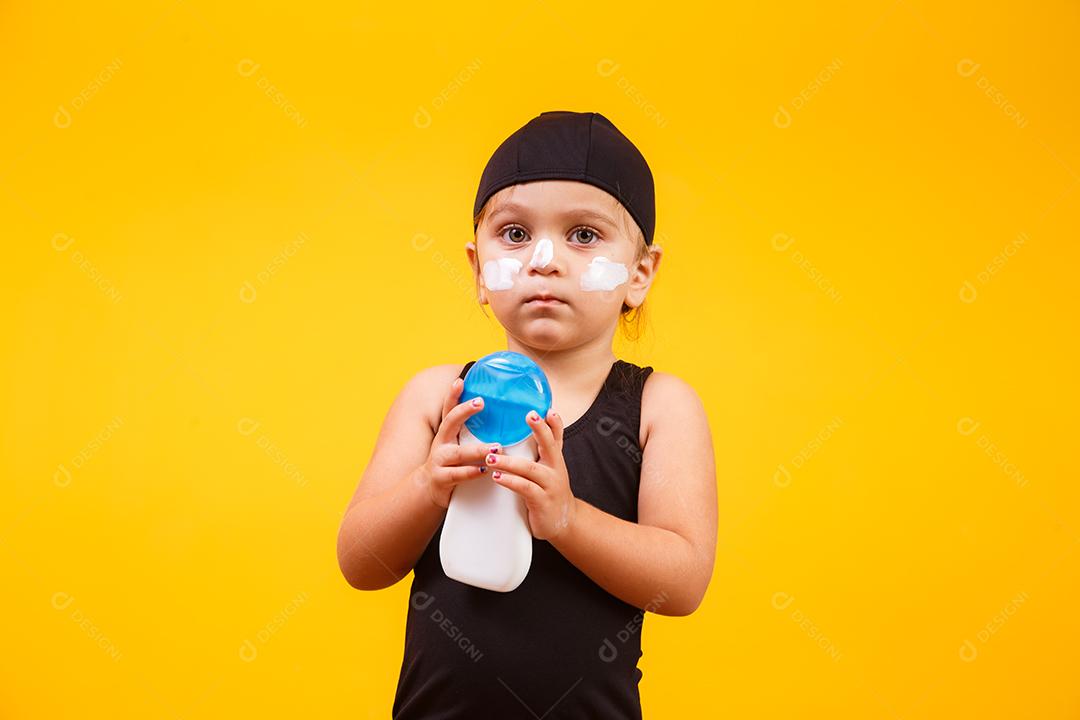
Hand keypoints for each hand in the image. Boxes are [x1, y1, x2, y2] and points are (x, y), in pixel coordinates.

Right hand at [418, 377, 501, 508]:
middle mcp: (441, 443)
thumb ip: (468, 431)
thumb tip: (490, 411)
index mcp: (446, 432)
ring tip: (497, 447)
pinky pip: (458, 475)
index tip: (460, 381)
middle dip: (464, 411)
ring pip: (459, 453)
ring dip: (478, 449)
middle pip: (450, 422)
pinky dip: (471, 472)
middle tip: (481, 401)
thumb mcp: (454, 443)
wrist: (427, 488)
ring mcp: (440, 460)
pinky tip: (483, 470)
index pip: (449, 409)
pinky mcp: (442, 478)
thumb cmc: (448, 462)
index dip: (452, 395)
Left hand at [486, 408, 576, 540]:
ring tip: (491, 457)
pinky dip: (510, 481)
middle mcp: (556, 469)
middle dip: (540, 430)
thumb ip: (541, 452)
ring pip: (530, 469)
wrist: (563, 522)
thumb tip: (529, 431)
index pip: (557, 437)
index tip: (547, 409)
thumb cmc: (549, 491)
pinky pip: (525, 488)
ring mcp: (550, 486)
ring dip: (509, 462)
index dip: (554, 423)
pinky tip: (498, 477)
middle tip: (529, 415)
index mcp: (555, 460)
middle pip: (550, 446)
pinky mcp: (542, 502)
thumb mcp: (550, 469)